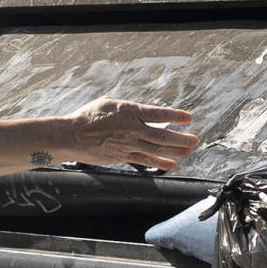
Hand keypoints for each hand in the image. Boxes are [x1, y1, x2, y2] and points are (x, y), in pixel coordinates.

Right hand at [58, 99, 199, 171]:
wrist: (72, 135)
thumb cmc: (88, 116)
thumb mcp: (109, 103)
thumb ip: (128, 107)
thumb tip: (142, 111)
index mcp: (129, 111)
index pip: (158, 114)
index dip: (176, 116)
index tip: (188, 118)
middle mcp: (132, 129)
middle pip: (163, 135)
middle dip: (182, 138)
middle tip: (194, 139)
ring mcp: (128, 144)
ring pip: (157, 149)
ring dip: (176, 150)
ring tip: (189, 150)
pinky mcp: (122, 156)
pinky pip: (145, 160)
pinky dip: (160, 163)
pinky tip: (171, 165)